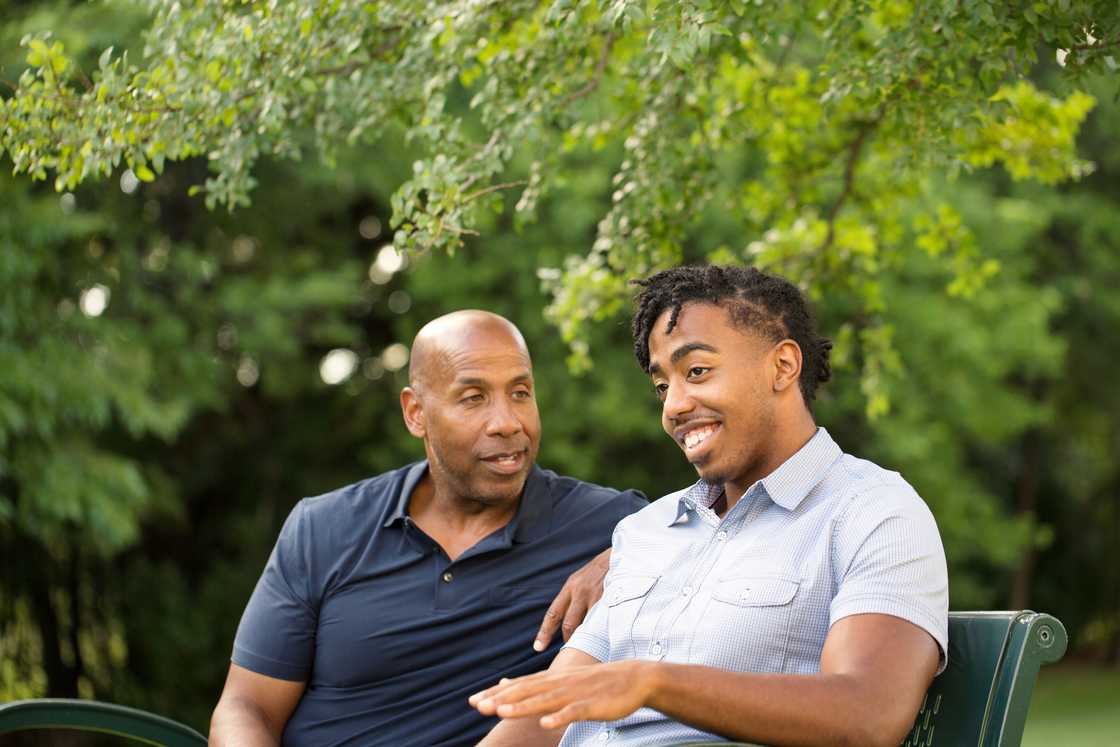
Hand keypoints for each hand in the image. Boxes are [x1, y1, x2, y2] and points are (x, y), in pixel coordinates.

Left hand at [469, 661, 655, 730]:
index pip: (518, 685)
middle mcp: (559, 683)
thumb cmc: (594, 682)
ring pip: (545, 700)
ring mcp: (575, 693)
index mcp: (551, 679)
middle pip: (526, 691)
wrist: (633, 678)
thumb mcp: (561, 679)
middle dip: (501, 698)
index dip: (495, 692)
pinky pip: (573, 712)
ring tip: (501, 712)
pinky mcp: (591, 704)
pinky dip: (560, 717)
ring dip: (523, 706)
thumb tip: (504, 682)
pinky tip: (546, 723)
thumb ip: (533, 684)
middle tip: (477, 705)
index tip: (473, 700)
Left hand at [533, 548, 610, 650]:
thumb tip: (568, 621)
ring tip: (588, 646)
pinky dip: (600, 630)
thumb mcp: (582, 579)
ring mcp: (595, 594)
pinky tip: (603, 636)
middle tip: (572, 650)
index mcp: (570, 587)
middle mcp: (579, 591)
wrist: (621, 555)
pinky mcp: (609, 597)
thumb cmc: (601, 570)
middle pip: (568, 623)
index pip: (553, 614)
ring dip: (585, 637)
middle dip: (568, 640)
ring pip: (585, 625)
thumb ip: (574, 597)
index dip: (544, 632)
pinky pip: (601, 620)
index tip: (538, 648)